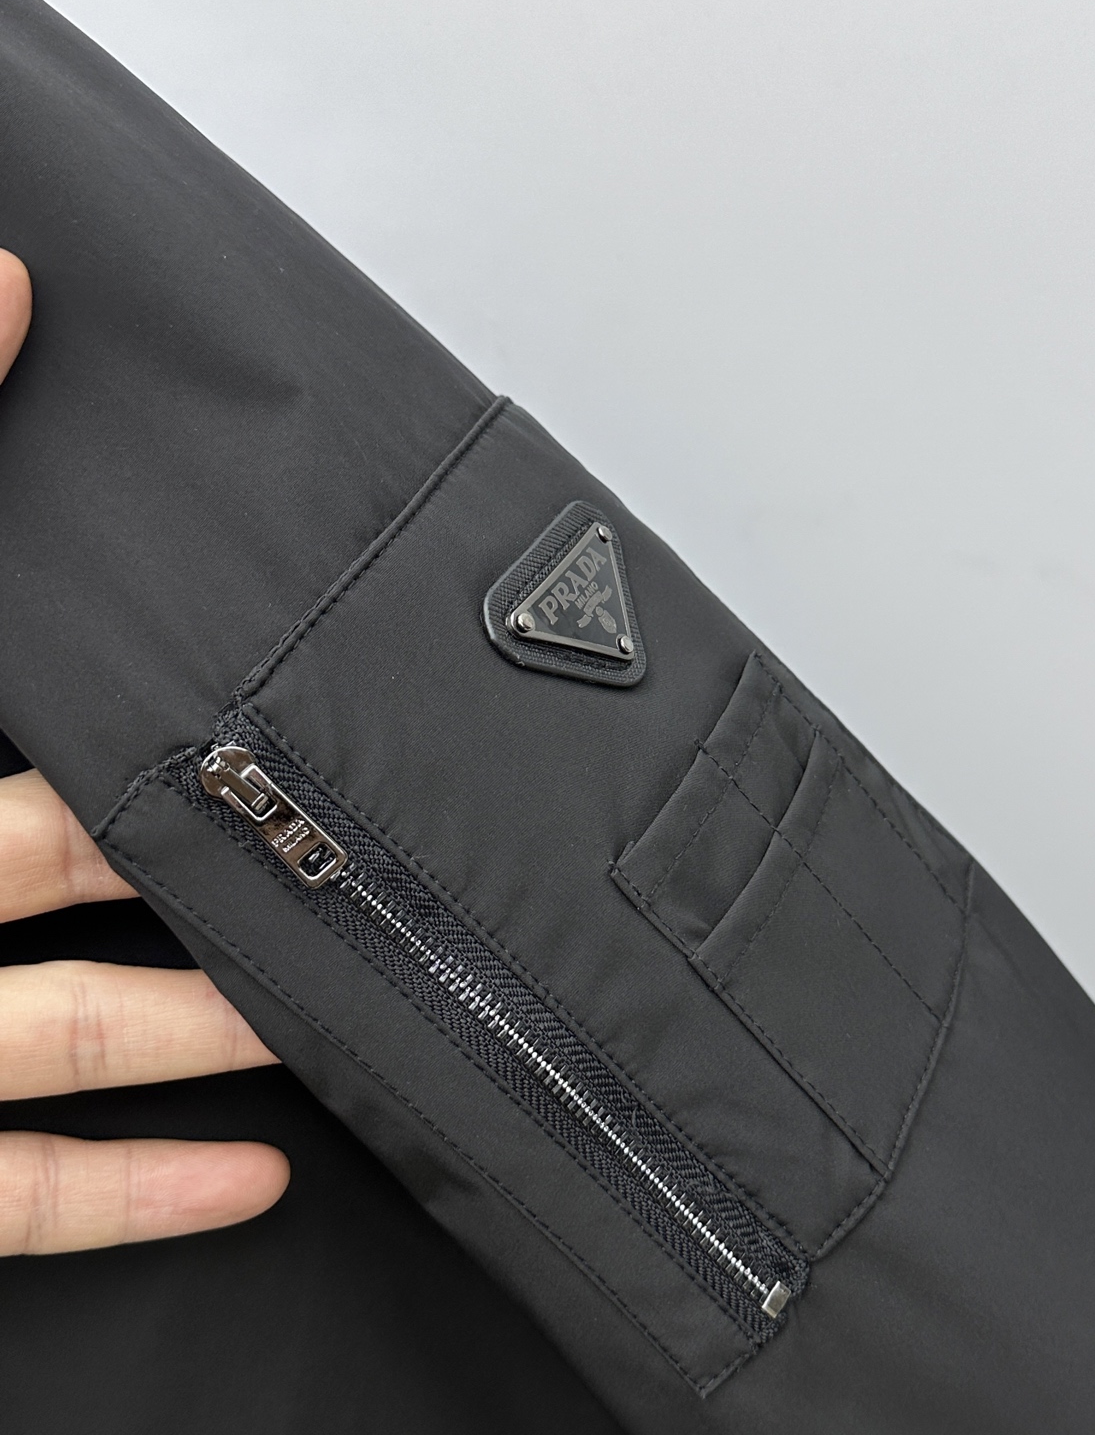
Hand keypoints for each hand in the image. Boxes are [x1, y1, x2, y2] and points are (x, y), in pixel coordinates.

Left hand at [0, 249, 288, 1255]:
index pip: (9, 666)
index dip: (123, 649)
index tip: (244, 622)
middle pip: (66, 858)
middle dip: (201, 844)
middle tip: (341, 828)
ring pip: (71, 1032)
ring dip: (210, 1026)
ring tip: (340, 1003)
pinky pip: (11, 1191)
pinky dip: (130, 1192)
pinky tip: (246, 1177)